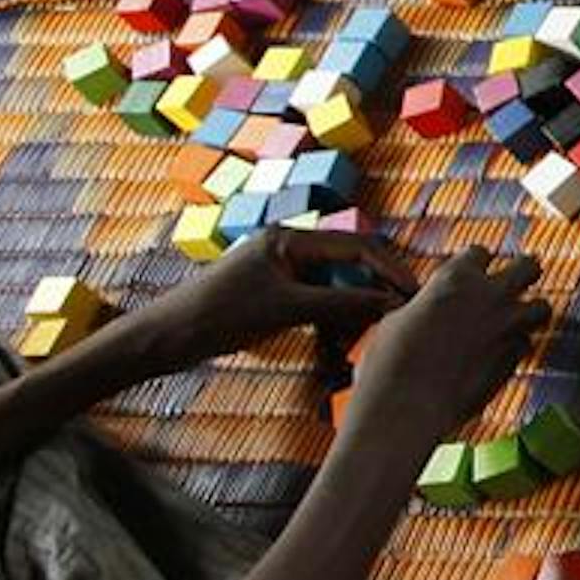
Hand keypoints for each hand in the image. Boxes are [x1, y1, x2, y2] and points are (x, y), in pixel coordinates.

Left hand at [118, 226, 416, 372]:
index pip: (356, 246)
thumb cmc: (218, 315)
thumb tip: (391, 302)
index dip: (389, 269)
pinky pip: (316, 303)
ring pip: (334, 286)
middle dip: (376, 288)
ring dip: (355, 307)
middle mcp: (287, 250)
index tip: (414, 294)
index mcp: (289, 239)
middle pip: (348, 264)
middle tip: (402, 314)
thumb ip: (341, 302)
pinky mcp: (272, 298)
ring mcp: (280, 274)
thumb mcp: (286, 308)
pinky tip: (342, 339)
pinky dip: (334, 319)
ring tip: (374, 331)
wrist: (164, 339)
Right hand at [330, 249, 545, 445]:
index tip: (474, 274)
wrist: (405, 404)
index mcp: (455, 277)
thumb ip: (428, 306)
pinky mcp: (515, 358)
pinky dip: (516, 348)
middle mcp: (489, 294)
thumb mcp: (398, 319)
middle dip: (525, 272)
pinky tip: (498, 356)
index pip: (480, 253)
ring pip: (542, 307)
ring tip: (515, 321)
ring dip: (531, 312)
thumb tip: (431, 310)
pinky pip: (526, 344)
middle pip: (529, 266)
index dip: (476, 264)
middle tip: (518, 282)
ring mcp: (508, 326)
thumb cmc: (389, 362)